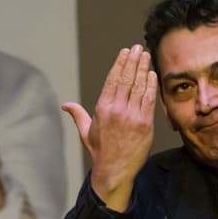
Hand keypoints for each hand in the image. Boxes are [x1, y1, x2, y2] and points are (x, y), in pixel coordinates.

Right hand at [61, 44, 156, 211]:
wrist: (114, 171)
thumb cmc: (100, 151)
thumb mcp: (85, 131)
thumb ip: (77, 114)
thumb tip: (65, 105)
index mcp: (102, 109)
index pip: (112, 80)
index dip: (120, 64)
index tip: (125, 52)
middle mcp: (117, 110)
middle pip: (127, 79)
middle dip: (133, 61)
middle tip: (139, 48)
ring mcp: (132, 116)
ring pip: (139, 87)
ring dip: (144, 69)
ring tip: (147, 56)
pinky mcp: (145, 124)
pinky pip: (149, 100)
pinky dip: (151, 86)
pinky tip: (152, 75)